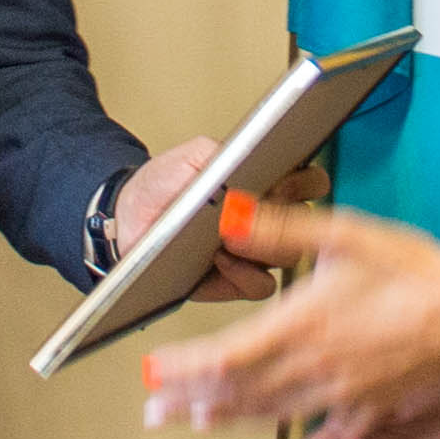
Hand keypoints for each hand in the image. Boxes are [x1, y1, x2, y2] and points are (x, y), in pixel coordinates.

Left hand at [115, 139, 326, 301]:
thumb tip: (260, 168)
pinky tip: (221, 256)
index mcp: (267, 186)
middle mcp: (268, 222)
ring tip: (231, 232)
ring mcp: (255, 254)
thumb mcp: (197, 156)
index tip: (293, 177)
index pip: (311, 183)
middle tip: (267, 206)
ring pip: (286, 256)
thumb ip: (231, 153)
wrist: (127, 217)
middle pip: (306, 225)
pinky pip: (260, 285)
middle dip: (288, 215)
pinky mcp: (236, 282)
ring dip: (264, 244)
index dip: (310, 181)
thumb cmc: (165, 184)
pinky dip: (245, 272)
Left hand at [138, 197, 439, 438]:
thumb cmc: (417, 272)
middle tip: (153, 412)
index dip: (182, 368)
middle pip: (236, 393)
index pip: (223, 355)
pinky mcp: (368, 408)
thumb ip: (278, 226)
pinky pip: (318, 433)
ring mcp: (339, 395)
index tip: (150, 372)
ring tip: (194, 421)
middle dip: (189, 401)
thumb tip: (224, 211)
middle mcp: (312, 369)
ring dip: (226, 419)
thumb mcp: (344, 235)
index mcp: (300, 326)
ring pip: (269, 415)